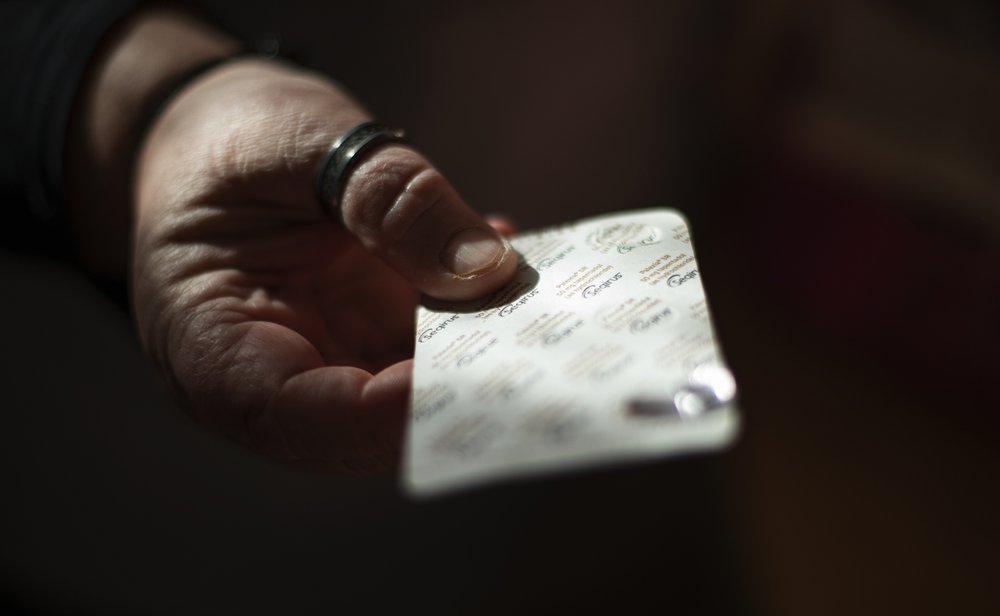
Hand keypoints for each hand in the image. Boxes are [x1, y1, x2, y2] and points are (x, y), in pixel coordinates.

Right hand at [131, 58, 515, 471]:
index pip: (304, 417)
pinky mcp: (366, 341)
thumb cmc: (228, 139)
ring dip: (482, 359)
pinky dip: (477, 320)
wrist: (208, 133)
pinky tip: (512, 268)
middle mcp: (272, 376)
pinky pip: (431, 352)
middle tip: (541, 346)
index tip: (478, 374)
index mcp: (213, 346)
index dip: (392, 413)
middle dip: (457, 393)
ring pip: (415, 400)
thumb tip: (486, 267)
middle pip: (371, 429)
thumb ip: (391, 201)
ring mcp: (326, 363)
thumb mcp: (303, 145)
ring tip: (541, 305)